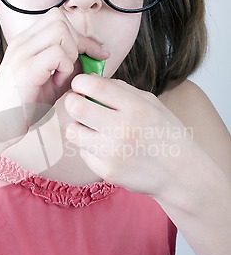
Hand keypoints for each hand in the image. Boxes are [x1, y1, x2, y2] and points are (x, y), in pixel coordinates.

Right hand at [0, 9, 108, 148]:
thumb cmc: (22, 107)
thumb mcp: (50, 82)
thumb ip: (69, 67)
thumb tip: (93, 57)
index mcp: (25, 42)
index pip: (58, 18)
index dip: (81, 35)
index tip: (96, 53)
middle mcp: (21, 43)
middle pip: (60, 19)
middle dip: (78, 42)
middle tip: (76, 68)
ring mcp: (21, 54)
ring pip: (61, 31)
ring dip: (71, 55)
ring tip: (62, 77)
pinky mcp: (25, 70)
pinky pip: (58, 54)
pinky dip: (66, 68)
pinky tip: (56, 84)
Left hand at [65, 74, 194, 198]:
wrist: (181, 174)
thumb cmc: (166, 134)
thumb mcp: (151, 103)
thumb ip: (121, 90)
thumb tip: (90, 81)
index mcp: (136, 107)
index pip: (94, 86)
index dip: (80, 83)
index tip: (80, 86)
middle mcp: (122, 129)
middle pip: (75, 108)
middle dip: (72, 102)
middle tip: (78, 105)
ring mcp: (113, 153)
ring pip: (73, 132)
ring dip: (79, 127)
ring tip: (92, 128)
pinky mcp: (106, 171)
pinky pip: (83, 152)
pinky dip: (90, 148)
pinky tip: (107, 149)